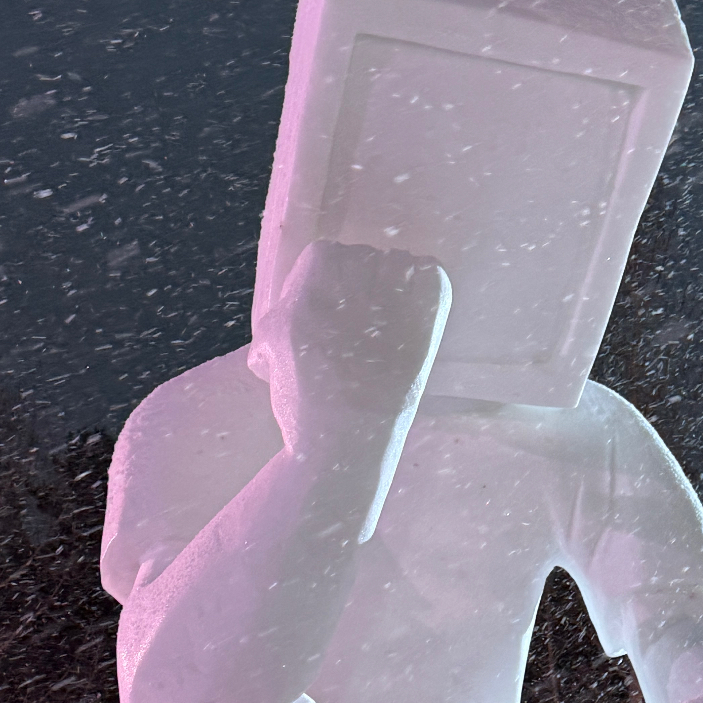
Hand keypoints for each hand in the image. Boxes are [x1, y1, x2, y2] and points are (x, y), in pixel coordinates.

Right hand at [250, 241, 450, 452]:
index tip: (338, 301)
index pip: (324, 253)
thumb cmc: (305, 409)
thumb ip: (281, 321)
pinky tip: (417, 308)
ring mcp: (382, 315)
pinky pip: (429, 276)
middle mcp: (340, 301)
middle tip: (368, 311)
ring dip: (394, 281)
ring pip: (395, 264)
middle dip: (364, 279)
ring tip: (392, 311)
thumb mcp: (273, 356)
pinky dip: (426, 284)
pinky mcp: (418, 330)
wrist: (341, 449)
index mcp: (300, 304)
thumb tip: (291, 307)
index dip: (332, 274)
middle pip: (362, 257)